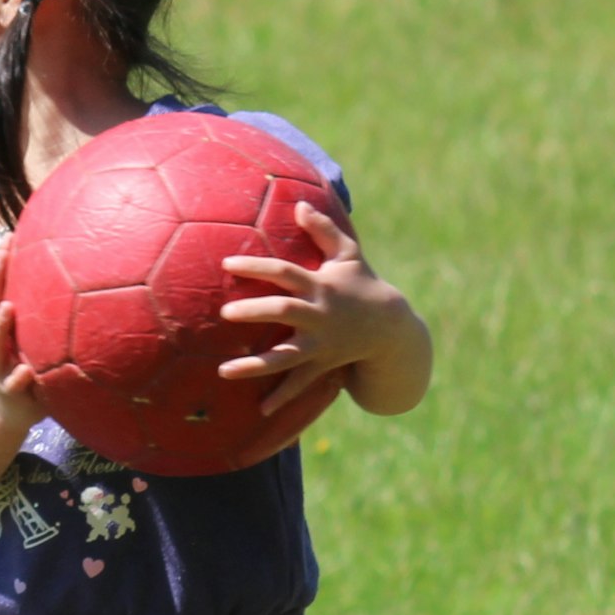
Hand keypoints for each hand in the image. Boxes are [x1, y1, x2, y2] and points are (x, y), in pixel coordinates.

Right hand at [0, 254, 47, 436]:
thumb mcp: (25, 342)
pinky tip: (26, 371)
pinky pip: (14, 385)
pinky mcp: (10, 393)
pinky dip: (18, 378)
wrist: (2, 415)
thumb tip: (64, 282)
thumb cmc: (20, 369)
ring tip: (8, 308)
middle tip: (4, 252)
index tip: (10, 235)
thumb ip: (37, 317)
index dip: (0, 265)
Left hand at [219, 200, 419, 414]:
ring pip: (285, 356)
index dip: (257, 266)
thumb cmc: (361, 284)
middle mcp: (318, 315)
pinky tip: (260, 410)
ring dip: (256, 364)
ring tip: (224, 371)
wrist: (391, 327)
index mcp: (320, 286)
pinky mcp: (322, 365)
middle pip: (284, 311)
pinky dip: (282, 397)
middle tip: (225, 313)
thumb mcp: (348, 254)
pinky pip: (300, 384)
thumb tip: (298, 203)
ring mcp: (320, 344)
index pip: (285, 272)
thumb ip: (323, 229)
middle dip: (256, 311)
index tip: (226, 264)